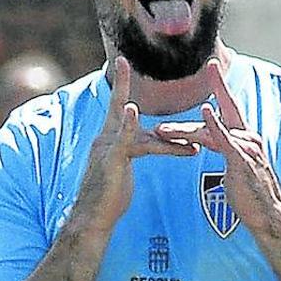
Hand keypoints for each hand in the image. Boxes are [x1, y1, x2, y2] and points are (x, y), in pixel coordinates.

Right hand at [73, 57, 196, 231]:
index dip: (121, 87)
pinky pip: (125, 140)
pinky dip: (129, 125)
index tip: (122, 64)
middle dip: (120, 83)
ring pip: (137, 130)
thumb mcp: (122, 172)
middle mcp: (104, 140)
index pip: (117, 110)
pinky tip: (133, 111)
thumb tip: (147, 143)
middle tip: (122, 61)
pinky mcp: (111, 160)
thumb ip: (133, 152)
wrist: (92, 220)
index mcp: (108, 141)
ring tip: (187, 137)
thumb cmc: (109, 200)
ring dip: (166, 136)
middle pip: (118, 107)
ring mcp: (106, 149)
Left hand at [154, 60, 280, 233]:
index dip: (220, 87)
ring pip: (209, 131)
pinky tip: (205, 110)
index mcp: (246, 137)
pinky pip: (224, 138)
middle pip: (211, 121)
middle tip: (166, 113)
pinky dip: (214, 123)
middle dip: (185, 121)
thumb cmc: (253, 195)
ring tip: (161, 131)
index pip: (229, 107)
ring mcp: (246, 146)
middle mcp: (247, 137)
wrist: (269, 215)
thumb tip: (219, 144)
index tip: (211, 67)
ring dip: (183, 130)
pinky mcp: (242, 158)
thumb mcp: (238, 169)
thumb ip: (229, 151)